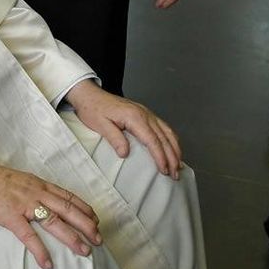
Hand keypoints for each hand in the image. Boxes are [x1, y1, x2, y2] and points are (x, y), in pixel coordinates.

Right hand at [0, 156, 101, 268]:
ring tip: (84, 251)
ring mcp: (23, 203)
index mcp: (37, 183)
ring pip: (54, 221)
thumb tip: (41, 200)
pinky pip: (29, 235)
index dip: (84, 208)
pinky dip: (40, 251)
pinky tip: (47, 263)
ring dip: (71, 237)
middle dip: (86, 224)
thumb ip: (31, 189)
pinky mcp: (9, 215)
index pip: (67, 195)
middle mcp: (35, 191)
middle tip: (98, 239)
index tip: (96, 220)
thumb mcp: (16, 179)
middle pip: (67, 208)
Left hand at [66, 79, 181, 180]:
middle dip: (172, 157)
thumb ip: (114, 138)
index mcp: (134, 117)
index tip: (164, 170)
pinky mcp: (145, 114)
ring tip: (178, 165)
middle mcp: (144, 114)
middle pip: (164, 138)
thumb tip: (125, 154)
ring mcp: (146, 113)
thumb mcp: (100, 125)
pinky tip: (172, 148)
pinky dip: (171, 140)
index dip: (160, 157)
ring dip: (175, 149)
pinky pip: (163, 127)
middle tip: (175, 174)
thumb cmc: (93, 109)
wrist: (90, 94)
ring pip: (167, 132)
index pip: (152, 140)